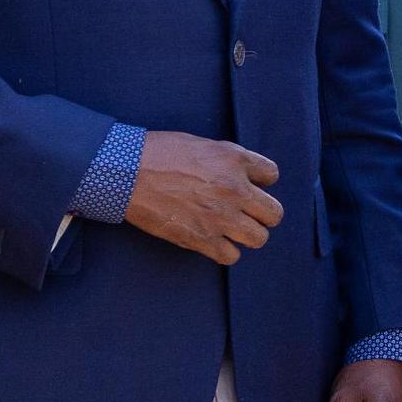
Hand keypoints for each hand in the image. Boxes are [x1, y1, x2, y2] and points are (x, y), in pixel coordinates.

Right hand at [123, 132, 281, 264]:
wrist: (126, 172)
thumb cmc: (157, 153)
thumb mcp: (200, 144)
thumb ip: (226, 160)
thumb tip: (240, 173)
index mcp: (235, 160)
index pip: (271, 175)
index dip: (260, 181)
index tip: (247, 184)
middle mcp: (235, 189)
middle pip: (274, 213)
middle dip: (262, 213)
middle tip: (245, 213)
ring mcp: (220, 217)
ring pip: (259, 239)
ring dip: (247, 235)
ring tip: (231, 230)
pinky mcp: (201, 239)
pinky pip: (230, 256)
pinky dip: (224, 252)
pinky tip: (212, 241)